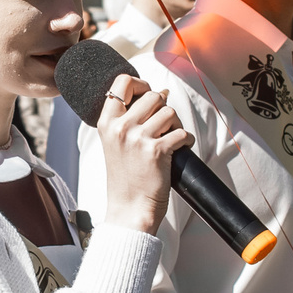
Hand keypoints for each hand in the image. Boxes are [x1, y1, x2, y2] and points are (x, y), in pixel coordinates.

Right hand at [96, 77, 192, 236]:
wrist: (129, 210)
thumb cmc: (126, 178)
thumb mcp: (115, 143)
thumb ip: (129, 118)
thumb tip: (162, 92)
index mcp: (107, 123)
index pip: (122, 82)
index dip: (140, 84)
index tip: (148, 95)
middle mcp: (120, 127)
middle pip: (153, 96)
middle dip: (163, 108)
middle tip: (163, 127)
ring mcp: (138, 138)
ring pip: (169, 112)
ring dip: (175, 125)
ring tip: (170, 139)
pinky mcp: (157, 151)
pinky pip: (181, 133)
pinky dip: (186, 140)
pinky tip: (180, 149)